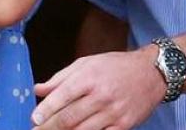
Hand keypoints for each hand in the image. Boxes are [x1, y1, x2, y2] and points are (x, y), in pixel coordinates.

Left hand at [31, 47, 164, 129]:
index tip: (34, 118)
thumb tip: (38, 90)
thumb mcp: (86, 63)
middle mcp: (101, 96)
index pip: (62, 96)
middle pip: (69, 118)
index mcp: (89, 77)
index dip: (46, 110)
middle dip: (49, 127)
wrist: (151, 73)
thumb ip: (60, 78)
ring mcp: (113, 113)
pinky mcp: (124, 126)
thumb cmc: (115, 66)